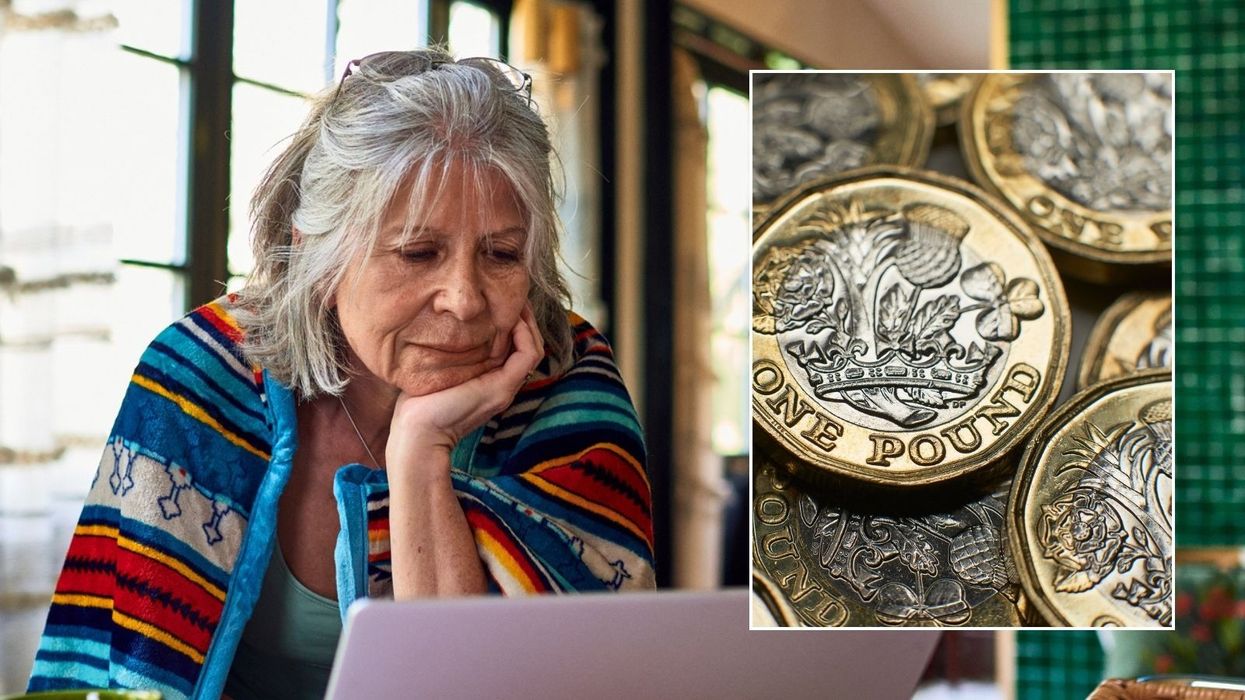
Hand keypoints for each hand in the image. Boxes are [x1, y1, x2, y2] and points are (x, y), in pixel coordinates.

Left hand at [386, 305, 543, 467]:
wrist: (418, 432)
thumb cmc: (418, 402)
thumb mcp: (437, 368)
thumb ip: (448, 352)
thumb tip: (438, 326)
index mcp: (490, 381)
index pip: (515, 348)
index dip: (513, 323)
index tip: (500, 301)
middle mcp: (503, 384)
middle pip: (528, 345)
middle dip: (524, 318)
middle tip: (514, 296)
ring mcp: (506, 386)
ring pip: (534, 348)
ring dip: (528, 322)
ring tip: (517, 302)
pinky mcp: (503, 387)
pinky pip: (528, 354)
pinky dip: (524, 333)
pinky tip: (510, 318)